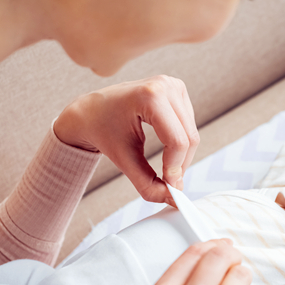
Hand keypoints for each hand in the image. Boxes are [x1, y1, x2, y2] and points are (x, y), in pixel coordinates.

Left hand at [54, 75, 197, 205]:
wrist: (92, 111)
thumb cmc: (103, 130)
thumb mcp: (123, 160)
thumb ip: (148, 184)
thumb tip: (173, 199)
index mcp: (149, 95)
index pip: (177, 140)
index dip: (175, 168)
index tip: (169, 187)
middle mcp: (165, 85)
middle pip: (189, 138)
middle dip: (180, 165)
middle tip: (169, 184)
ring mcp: (174, 85)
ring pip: (192, 134)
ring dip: (182, 156)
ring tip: (164, 168)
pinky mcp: (178, 90)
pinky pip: (190, 126)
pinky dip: (181, 144)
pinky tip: (166, 149)